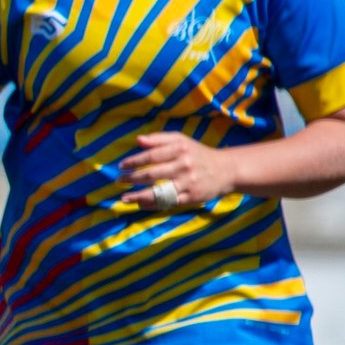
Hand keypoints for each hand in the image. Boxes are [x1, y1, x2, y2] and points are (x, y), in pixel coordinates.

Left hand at [118, 132, 233, 209]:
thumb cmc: (196, 153)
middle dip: (132, 179)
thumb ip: (158, 139)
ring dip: (138, 197)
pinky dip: (152, 205)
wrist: (225, 170)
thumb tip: (138, 140)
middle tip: (118, 181)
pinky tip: (140, 204)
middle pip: (152, 175)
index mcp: (180, 150)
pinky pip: (168, 203)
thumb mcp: (181, 140)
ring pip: (159, 192)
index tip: (121, 166)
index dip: (134, 162)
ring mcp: (188, 183)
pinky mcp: (192, 197)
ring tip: (124, 198)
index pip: (151, 156)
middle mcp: (184, 166)